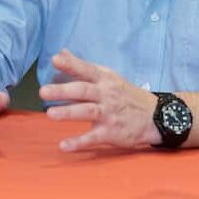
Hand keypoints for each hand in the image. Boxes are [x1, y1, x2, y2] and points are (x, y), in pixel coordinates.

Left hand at [38, 50, 160, 151]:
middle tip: (43, 92)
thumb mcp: (108, 76)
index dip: (71, 64)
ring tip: (50, 114)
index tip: (55, 59)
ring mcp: (109, 114)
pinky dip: (79, 142)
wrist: (155, 116)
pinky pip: (93, 137)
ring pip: (88, 112)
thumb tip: (60, 53)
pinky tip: (64, 145)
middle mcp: (106, 95)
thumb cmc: (125, 94)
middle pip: (84, 91)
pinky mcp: (111, 132)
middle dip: (63, 91)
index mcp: (105, 79)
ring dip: (69, 113)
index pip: (86, 70)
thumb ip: (82, 67)